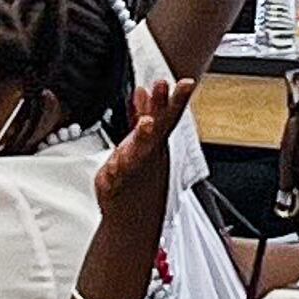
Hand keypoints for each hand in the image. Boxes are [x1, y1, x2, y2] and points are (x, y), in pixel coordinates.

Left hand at [96, 78, 194, 208]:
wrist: (135, 216)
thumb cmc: (139, 176)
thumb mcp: (145, 142)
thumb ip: (142, 113)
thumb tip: (143, 91)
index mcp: (155, 143)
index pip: (168, 117)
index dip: (177, 99)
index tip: (185, 82)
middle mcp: (148, 154)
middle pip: (157, 127)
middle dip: (161, 107)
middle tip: (163, 86)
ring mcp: (134, 169)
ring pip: (139, 150)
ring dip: (142, 136)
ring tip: (145, 121)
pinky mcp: (116, 184)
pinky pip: (116, 177)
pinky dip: (115, 171)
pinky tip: (113, 165)